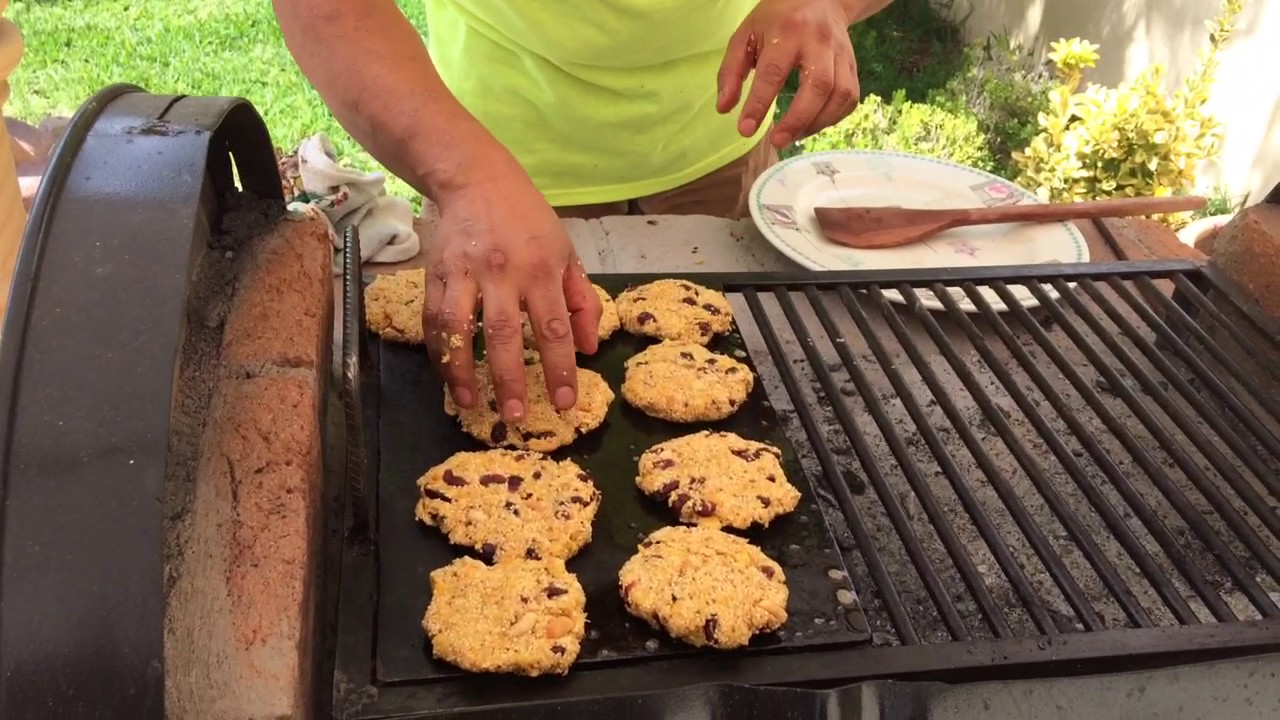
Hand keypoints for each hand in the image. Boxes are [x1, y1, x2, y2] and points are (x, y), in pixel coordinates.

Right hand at [422, 160, 601, 422]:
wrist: (476, 178)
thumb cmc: (529, 219)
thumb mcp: (566, 251)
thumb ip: (581, 300)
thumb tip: (589, 348)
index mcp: (542, 269)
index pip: (555, 329)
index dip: (560, 369)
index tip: (566, 403)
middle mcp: (504, 273)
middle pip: (506, 334)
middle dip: (510, 380)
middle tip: (516, 416)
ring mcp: (465, 273)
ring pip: (460, 329)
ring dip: (462, 371)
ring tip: (470, 404)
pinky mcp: (436, 273)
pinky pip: (434, 319)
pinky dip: (439, 351)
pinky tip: (447, 375)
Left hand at [717, 0, 859, 148]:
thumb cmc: (776, 20)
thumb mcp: (746, 36)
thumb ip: (731, 71)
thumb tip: (724, 109)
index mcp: (789, 32)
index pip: (774, 72)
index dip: (759, 104)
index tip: (745, 129)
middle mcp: (820, 42)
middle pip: (818, 85)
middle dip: (797, 119)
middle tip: (777, 141)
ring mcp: (841, 53)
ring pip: (840, 94)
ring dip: (817, 123)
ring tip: (793, 136)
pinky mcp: (853, 65)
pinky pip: (850, 97)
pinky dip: (833, 118)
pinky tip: (812, 125)